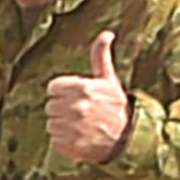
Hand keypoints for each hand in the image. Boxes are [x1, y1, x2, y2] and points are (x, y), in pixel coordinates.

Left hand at [47, 31, 131, 163]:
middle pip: (51, 105)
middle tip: (80, 113)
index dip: (63, 91)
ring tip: (80, 126)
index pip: (53, 87)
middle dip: (62, 108)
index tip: (76, 97)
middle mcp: (77, 107)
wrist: (128, 138)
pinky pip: (55, 140)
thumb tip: (107, 33)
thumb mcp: (109, 80)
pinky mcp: (71, 146)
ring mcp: (73, 128)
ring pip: (51, 123)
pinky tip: (79, 138)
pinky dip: (64, 141)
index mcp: (83, 88)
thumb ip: (101, 56)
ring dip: (62, 125)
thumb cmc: (116, 106)